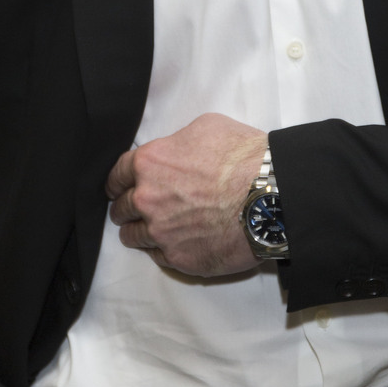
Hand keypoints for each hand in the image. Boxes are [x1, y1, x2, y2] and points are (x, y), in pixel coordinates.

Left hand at [106, 114, 267, 275]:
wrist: (270, 196)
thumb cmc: (244, 158)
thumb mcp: (206, 128)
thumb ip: (177, 142)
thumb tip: (175, 152)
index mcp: (149, 164)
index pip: (116, 175)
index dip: (117, 182)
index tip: (117, 188)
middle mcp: (147, 200)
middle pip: (121, 208)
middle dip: (126, 208)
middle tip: (134, 210)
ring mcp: (161, 232)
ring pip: (134, 236)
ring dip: (139, 231)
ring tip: (154, 229)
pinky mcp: (179, 258)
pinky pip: (158, 256)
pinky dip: (163, 249)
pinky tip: (176, 241)